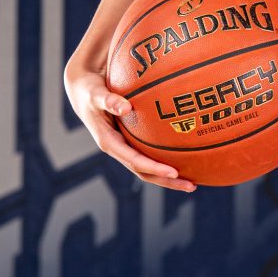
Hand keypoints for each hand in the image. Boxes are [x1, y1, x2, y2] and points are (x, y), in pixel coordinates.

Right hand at [65, 64, 196, 192]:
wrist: (82, 91)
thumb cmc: (89, 90)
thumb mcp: (95, 94)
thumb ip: (108, 100)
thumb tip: (126, 108)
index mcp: (109, 143)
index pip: (134, 161)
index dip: (154, 168)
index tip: (174, 172)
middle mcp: (118, 149)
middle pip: (144, 172)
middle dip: (167, 181)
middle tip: (192, 186)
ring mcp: (125, 147)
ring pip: (148, 167)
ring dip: (169, 176)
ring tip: (195, 180)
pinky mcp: (130, 141)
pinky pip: (150, 152)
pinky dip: (167, 157)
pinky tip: (187, 155)